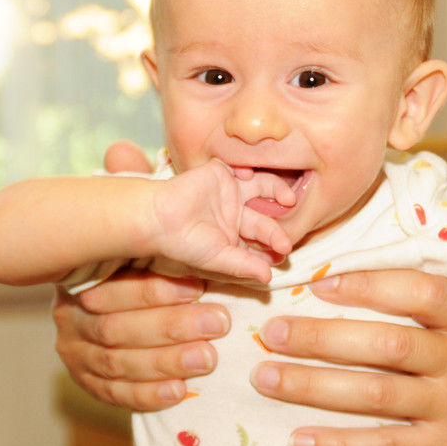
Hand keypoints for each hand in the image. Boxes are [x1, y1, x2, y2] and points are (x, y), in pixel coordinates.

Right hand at [52, 140, 233, 410]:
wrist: (110, 302)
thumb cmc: (130, 252)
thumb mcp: (131, 218)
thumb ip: (130, 189)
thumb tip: (123, 149)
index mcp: (78, 276)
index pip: (109, 287)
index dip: (154, 288)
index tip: (199, 285)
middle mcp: (69, 316)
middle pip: (115, 328)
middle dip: (171, 326)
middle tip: (219, 321)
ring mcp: (76, 352)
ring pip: (117, 364)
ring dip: (167, 360)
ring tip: (210, 356)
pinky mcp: (89, 382)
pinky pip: (115, 394)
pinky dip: (148, 394)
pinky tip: (182, 391)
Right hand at [152, 159, 295, 282]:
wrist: (157, 219)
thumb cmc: (183, 244)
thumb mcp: (217, 259)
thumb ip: (243, 265)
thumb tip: (269, 279)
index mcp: (235, 235)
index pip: (262, 241)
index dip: (274, 247)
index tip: (283, 255)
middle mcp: (236, 213)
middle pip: (266, 217)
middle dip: (277, 229)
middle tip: (285, 240)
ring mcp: (231, 192)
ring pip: (263, 188)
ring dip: (278, 191)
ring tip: (288, 199)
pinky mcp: (222, 172)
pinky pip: (243, 166)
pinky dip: (250, 169)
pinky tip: (247, 176)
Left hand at [247, 269, 446, 445]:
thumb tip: (405, 282)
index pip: (420, 292)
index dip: (369, 283)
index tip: (322, 280)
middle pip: (384, 343)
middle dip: (322, 336)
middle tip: (272, 329)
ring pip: (376, 394)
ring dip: (316, 386)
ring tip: (268, 377)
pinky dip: (343, 444)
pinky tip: (303, 441)